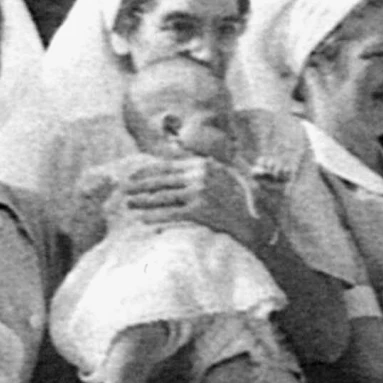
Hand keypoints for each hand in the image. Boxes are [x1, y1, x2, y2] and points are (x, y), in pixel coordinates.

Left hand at [118, 156, 259, 244]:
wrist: (258, 224)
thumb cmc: (240, 203)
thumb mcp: (224, 177)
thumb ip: (202, 169)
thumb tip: (176, 158)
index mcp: (203, 164)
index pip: (167, 166)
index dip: (146, 172)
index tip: (131, 177)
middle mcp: (200, 175)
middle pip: (161, 181)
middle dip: (139, 186)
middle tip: (123, 191)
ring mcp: (200, 192)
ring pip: (163, 197)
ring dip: (142, 201)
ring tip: (129, 204)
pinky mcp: (201, 211)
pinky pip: (171, 214)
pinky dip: (155, 217)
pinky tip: (144, 219)